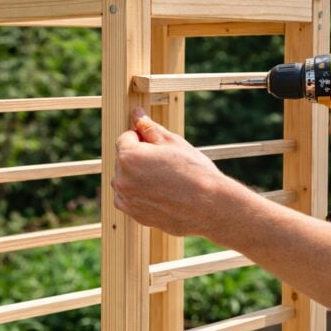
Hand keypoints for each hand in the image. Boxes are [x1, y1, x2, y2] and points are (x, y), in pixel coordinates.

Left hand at [113, 110, 236, 236]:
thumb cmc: (194, 172)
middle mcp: (121, 180)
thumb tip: (137, 115)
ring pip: (125, 180)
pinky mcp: (134, 215)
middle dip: (138, 158)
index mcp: (129, 157)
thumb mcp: (173, 143)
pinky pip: (130, 199)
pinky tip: (161, 194)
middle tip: (165, 164)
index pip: (124, 138)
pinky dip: (140, 194)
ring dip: (137, 177)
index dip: (141, 138)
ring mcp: (127, 200)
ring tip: (165, 180)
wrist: (209, 207)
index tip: (158, 145)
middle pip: (123, 160)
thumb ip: (150, 129)